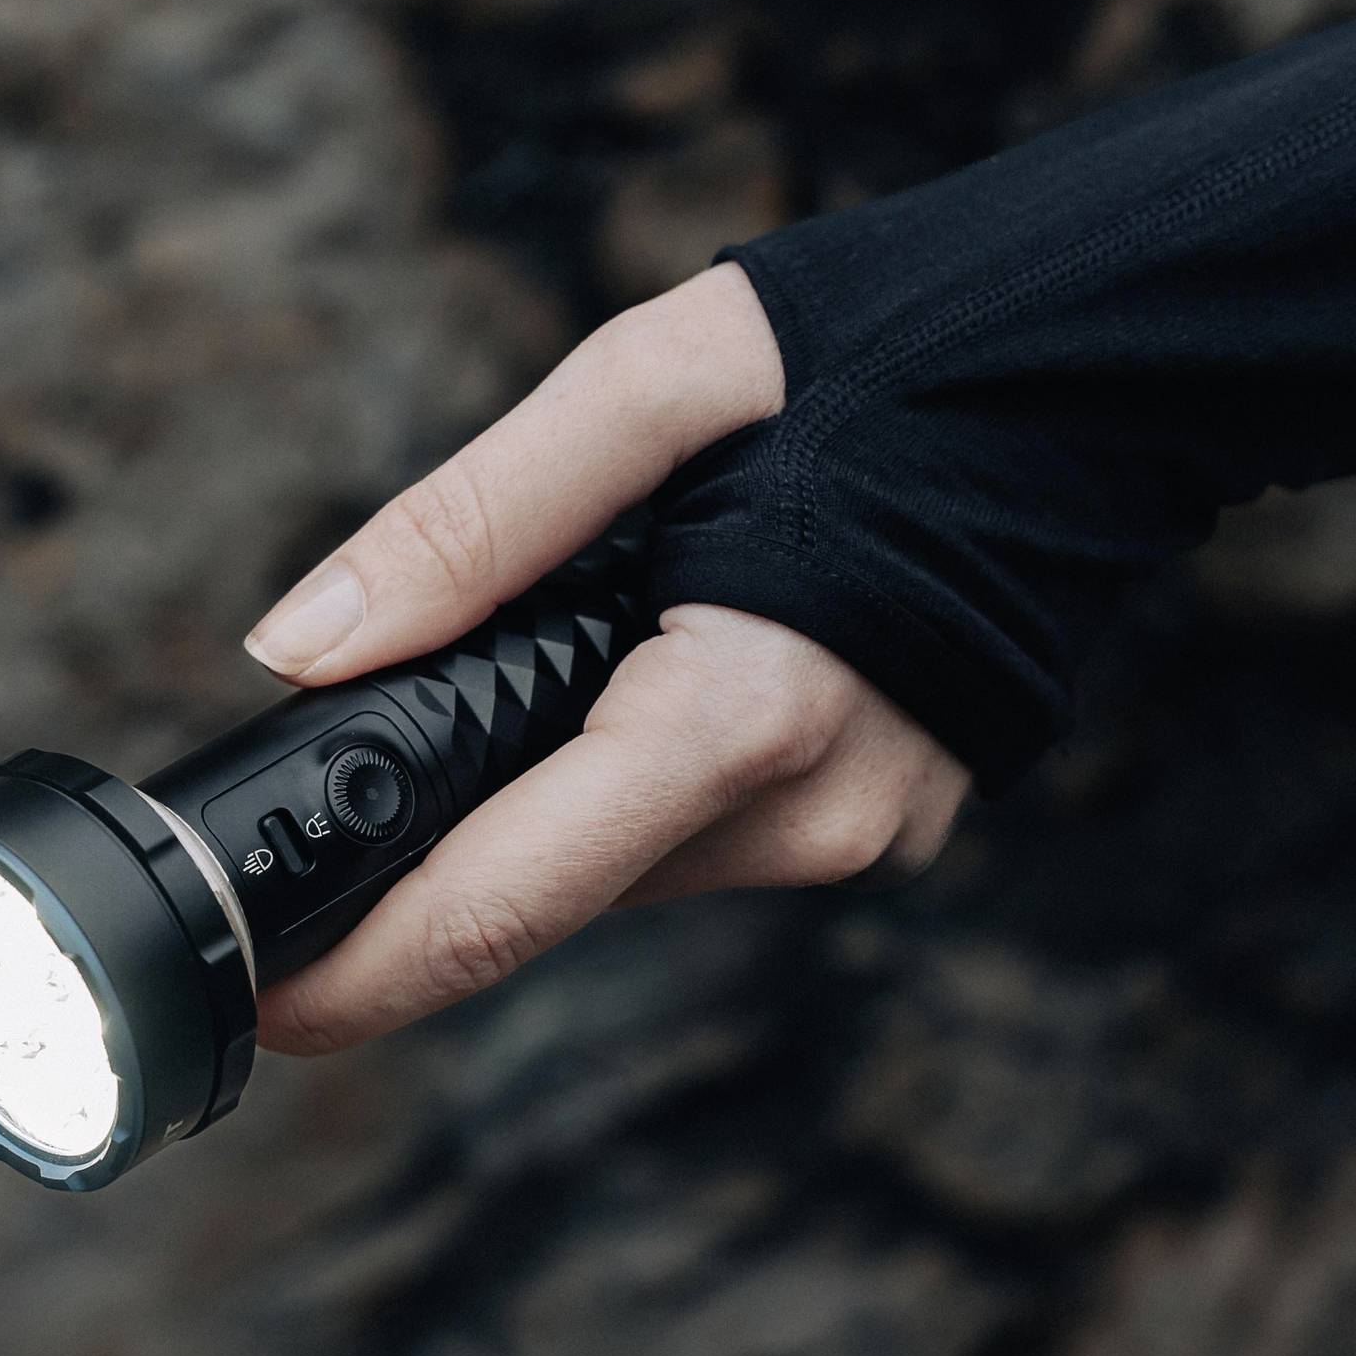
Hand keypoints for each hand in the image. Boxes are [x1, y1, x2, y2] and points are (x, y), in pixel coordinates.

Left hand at [243, 264, 970, 1055]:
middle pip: (551, 886)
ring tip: (554, 641)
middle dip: (435, 852)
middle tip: (347, 778)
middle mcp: (810, 814)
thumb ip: (462, 529)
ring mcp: (860, 833)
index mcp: (741, 713)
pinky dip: (632, 775)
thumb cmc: (875, 351)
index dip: (362, 972)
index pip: (504, 901)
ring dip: (545, 792)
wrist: (1093, 363)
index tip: (261, 1004)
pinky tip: (645, 664)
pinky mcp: (881, 823)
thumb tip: (296, 654)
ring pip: (622, 861)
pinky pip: (699, 832)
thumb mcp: (642, 388)